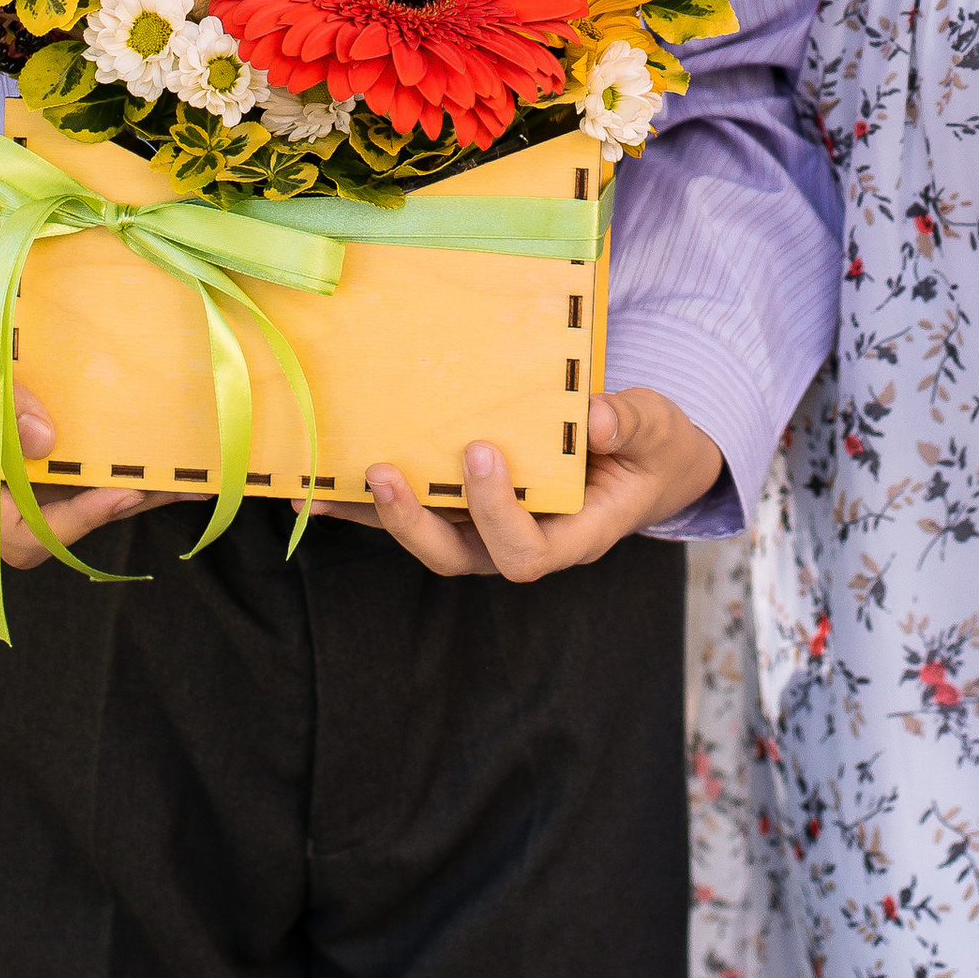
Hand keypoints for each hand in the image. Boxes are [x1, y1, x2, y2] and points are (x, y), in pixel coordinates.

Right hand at [0, 215, 170, 568]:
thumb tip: (43, 443)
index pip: (9, 528)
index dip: (67, 524)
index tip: (120, 490)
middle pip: (50, 524)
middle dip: (111, 508)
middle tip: (172, 479)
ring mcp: (12, 453)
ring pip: (73, 496)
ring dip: (127, 487)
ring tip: (188, 466)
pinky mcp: (37, 429)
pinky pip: (80, 458)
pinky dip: (121, 456)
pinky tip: (169, 440)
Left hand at [354, 390, 724, 580]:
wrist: (643, 462)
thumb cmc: (650, 448)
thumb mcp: (656, 429)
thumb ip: (632, 424)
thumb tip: (597, 420)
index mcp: (574, 535)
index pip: (525, 551)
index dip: (496, 513)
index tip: (482, 453)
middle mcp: (523, 542)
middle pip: (460, 557)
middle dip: (416, 522)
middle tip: (387, 471)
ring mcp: (489, 530)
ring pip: (428, 539)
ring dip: (377, 516)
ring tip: (327, 485)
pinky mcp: (467, 509)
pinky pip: (418, 512)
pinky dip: (369, 503)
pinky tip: (322, 485)